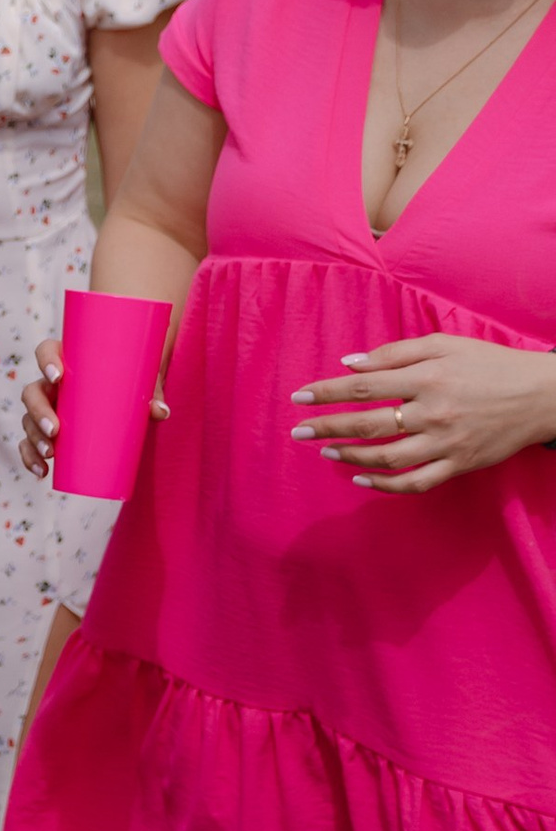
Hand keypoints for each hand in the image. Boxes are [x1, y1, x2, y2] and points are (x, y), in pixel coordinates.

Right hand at [22, 325, 171, 480]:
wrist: (131, 400)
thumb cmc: (133, 381)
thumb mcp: (143, 381)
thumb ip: (153, 391)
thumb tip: (160, 411)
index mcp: (69, 361)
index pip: (46, 351)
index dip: (46, 361)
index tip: (59, 377)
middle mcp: (52, 385)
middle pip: (32, 392)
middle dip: (39, 411)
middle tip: (55, 430)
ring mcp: (48, 409)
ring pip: (28, 420)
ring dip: (34, 437)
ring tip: (50, 453)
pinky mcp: (50, 433)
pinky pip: (30, 444)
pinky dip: (31, 458)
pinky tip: (42, 472)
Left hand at [289, 332, 555, 493]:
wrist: (541, 395)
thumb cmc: (489, 364)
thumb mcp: (444, 344)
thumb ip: (394, 353)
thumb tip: (349, 364)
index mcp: (427, 377)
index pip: (364, 387)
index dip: (327, 393)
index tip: (299, 397)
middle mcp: (433, 411)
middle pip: (368, 424)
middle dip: (327, 428)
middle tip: (299, 431)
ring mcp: (446, 442)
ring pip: (387, 458)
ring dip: (350, 456)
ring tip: (326, 451)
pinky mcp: (459, 465)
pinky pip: (415, 483)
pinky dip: (384, 485)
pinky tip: (361, 478)